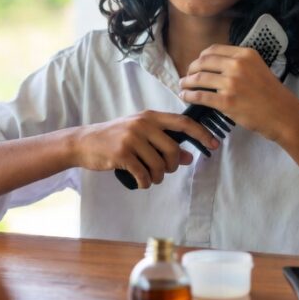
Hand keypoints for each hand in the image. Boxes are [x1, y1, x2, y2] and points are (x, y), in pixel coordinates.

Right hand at [71, 111, 218, 188]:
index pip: (183, 122)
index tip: (214, 144)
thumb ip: (164, 142)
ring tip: (150, 177)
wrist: (84, 142)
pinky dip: (145, 183)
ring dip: (157, 177)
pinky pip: (144, 174)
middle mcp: (142, 124)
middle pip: (173, 149)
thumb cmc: (115, 138)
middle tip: (164, 171)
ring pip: (159, 165)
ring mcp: (131, 138)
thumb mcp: (140, 135)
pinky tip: (140, 181)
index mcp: (150, 116)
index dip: (201, 134)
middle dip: (172, 166)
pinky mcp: (121, 154)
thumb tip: (189, 157)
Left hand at [179, 44, 298, 142]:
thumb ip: (238, 64)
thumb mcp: (258, 68)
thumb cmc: (272, 94)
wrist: (284, 115)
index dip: (200, 58)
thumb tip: (214, 66)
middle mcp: (237, 65)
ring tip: (182, 86)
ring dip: (186, 82)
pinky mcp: (226, 102)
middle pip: (202, 62)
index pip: (213, 50)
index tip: (196, 65)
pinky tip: (185, 97)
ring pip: (199, 78)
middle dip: (191, 69)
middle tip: (187, 76)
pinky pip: (200, 96)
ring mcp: (231, 83)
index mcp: (245, 54)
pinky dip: (189, 96)